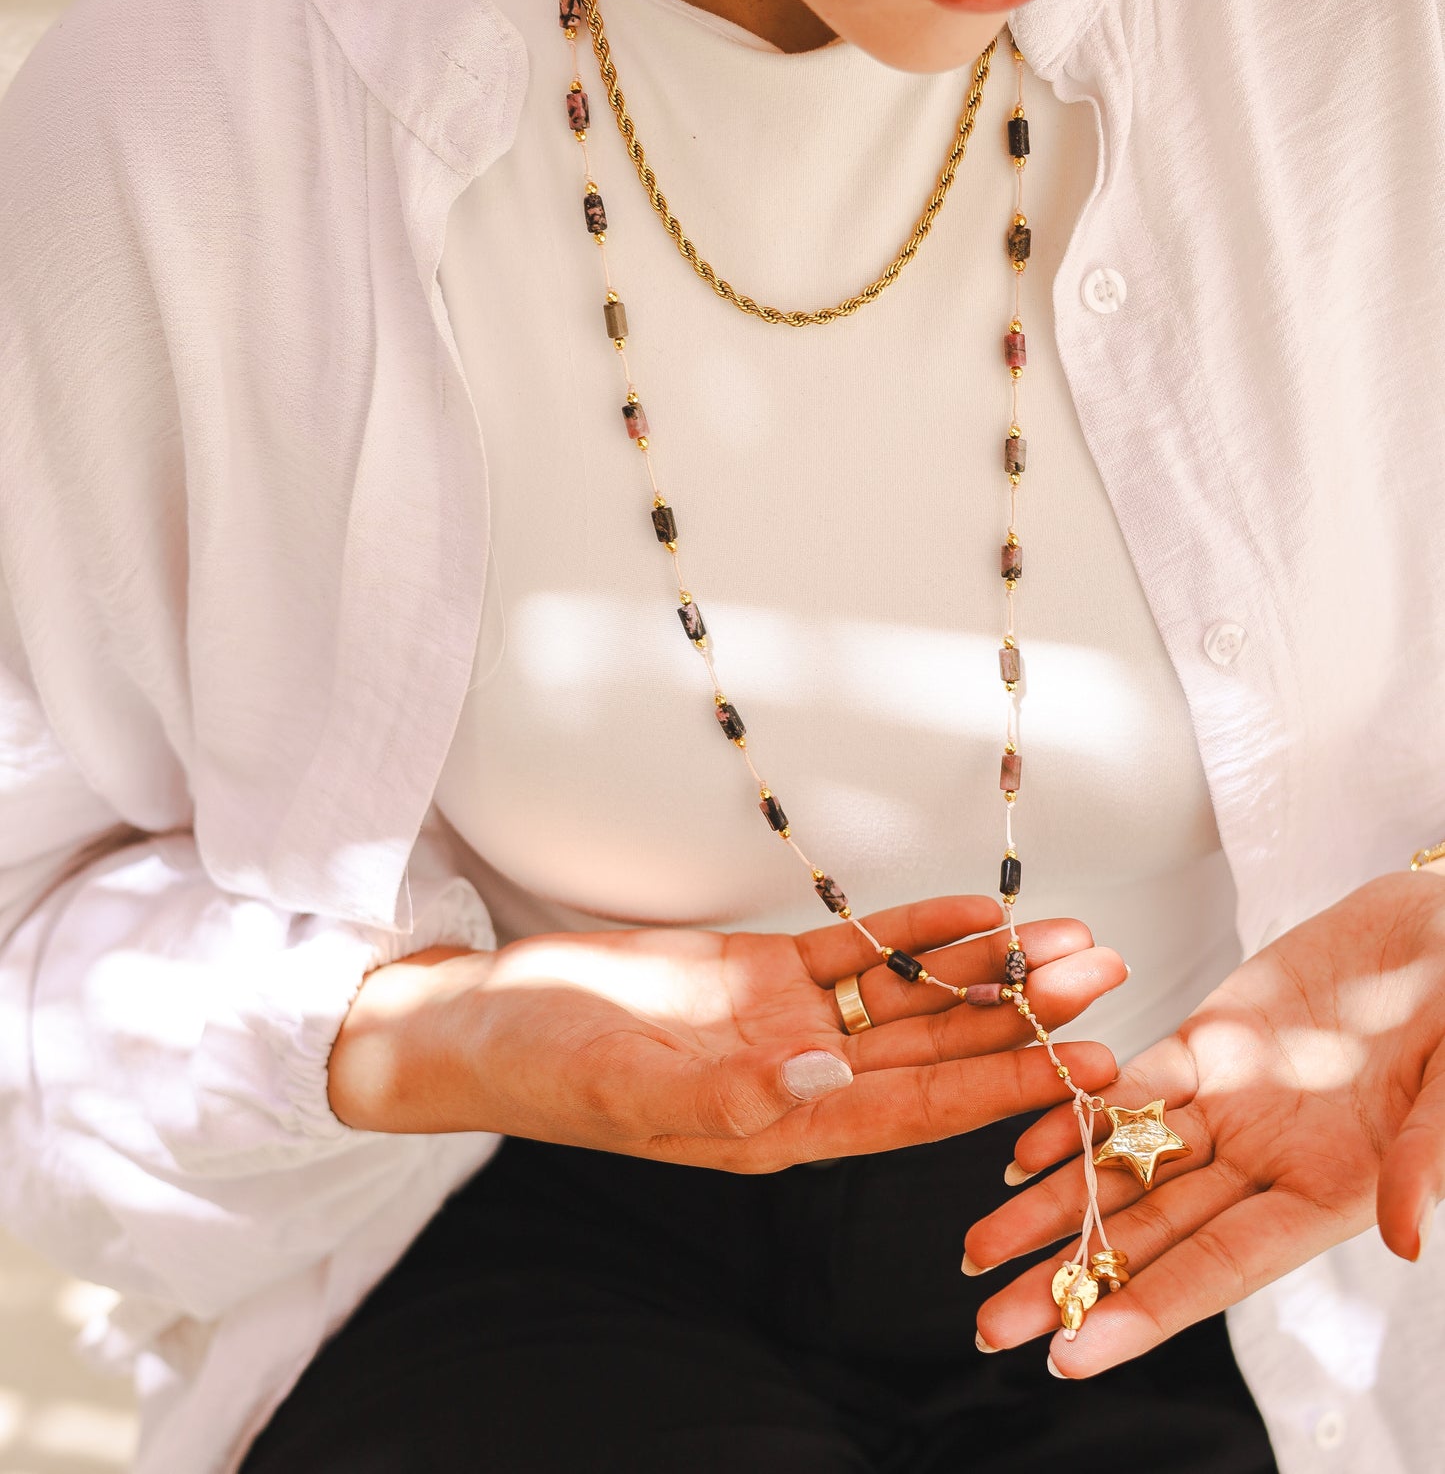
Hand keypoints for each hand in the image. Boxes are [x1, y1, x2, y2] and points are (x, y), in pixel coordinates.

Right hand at [330, 894, 1126, 1170]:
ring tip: (1066, 939)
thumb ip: (743, 1091)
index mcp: (784, 1129)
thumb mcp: (636, 1085)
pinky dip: (910, 930)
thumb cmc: (546, 1064)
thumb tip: (838, 1079)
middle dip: (1021, 1022)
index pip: (920, 1112)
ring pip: (907, 996)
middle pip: (934, 1050)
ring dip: (983, 970)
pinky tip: (971, 912)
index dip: (1005, 1091)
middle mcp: (801, 1078)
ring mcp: (784, 1020)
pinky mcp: (758, 969)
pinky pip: (853, 948)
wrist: (483, 1018)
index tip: (1086, 1073)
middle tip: (1106, 982)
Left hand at [966, 870, 1444, 1374]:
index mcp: (1331, 1193)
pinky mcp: (1211, 1041)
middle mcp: (1270, 1163)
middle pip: (1153, 1234)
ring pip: (1127, 1167)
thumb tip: (1402, 1240)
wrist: (1444, 921)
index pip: (1221, 1269)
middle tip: (991, 1326)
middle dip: (1070, 1280)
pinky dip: (1077, 1115)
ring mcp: (1235, 1104)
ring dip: (1052, 1207)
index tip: (1072, 1357)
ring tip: (980, 1251)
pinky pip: (1133, 1087)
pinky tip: (1021, 1150)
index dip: (1146, 1312)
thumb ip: (1426, 1156)